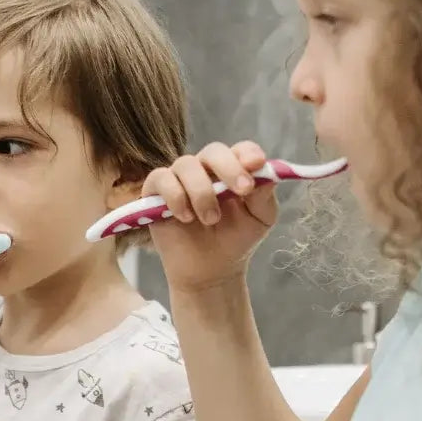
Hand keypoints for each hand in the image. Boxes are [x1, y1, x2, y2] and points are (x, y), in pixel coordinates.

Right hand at [143, 141, 278, 292]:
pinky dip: (175, 196)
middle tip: (242, 190)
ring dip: (202, 192)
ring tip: (211, 219)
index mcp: (234, 170)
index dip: (248, 153)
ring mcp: (179, 178)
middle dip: (229, 168)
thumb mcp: (260, 219)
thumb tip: (266, 173)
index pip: (241, 149)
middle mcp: (206, 169)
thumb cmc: (236, 240)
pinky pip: (160, 179)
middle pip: (213, 151)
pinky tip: (185, 217)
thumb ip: (264, 196)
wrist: (210, 271)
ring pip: (185, 165)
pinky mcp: (155, 192)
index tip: (257, 164)